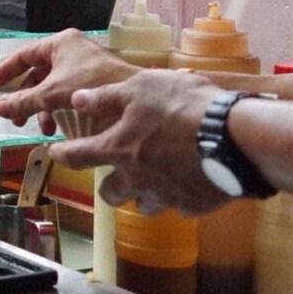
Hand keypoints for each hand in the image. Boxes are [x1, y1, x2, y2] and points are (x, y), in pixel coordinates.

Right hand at [0, 29, 136, 131]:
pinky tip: (57, 127)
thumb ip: (23, 100)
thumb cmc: (91, 86)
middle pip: (38, 74)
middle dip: (26, 98)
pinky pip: (67, 94)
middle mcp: (71, 51)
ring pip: (53, 87)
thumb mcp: (51, 94)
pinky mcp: (95, 83)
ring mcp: (84, 67)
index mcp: (60, 43)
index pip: (24, 54)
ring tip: (41, 128)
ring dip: (43, 109)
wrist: (134, 98)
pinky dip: (59, 110)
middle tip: (15, 117)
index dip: (7, 71)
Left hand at [48, 69, 228, 215]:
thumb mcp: (141, 88)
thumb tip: (77, 99)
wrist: (237, 137)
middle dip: (108, 186)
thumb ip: (107, 97)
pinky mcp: (195, 205)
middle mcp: (136, 178)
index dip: (63, 154)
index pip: (78, 156)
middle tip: (115, 173)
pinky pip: (180, 205)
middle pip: (110, 194)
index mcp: (117, 148)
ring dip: (145, 194)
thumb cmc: (185, 106)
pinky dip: (181, 195)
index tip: (55, 153)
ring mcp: (166, 196)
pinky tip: (191, 178)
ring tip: (155, 177)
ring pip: (145, 204)